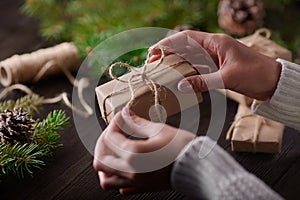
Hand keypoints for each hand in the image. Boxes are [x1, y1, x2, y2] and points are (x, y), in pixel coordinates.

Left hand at [93, 108, 194, 194]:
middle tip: (115, 132)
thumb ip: (138, 123)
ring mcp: (135, 181)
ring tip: (114, 151)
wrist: (198, 167)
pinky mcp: (142, 187)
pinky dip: (117, 177)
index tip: (123, 117)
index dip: (115, 123)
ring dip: (106, 163)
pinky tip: (126, 165)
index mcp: (133, 153)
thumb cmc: (182, 148)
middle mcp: (130, 170)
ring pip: (106, 178)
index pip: (110, 137)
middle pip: (100, 160)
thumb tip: (125, 115)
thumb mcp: (159, 129)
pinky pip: (121, 187)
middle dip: (104, 143)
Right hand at [149, 30, 281, 100]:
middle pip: (185, 48)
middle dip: (168, 54)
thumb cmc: (255, 74)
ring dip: (176, 64)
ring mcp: (214, 58)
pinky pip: (197, 69)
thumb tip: (181, 86)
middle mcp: (212, 48)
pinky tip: (178, 79)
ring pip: (190, 59)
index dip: (168, 43)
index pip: (186, 38)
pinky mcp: (217, 68)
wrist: (273, 82)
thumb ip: (203, 81)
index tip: (154, 51)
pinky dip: (187, 73)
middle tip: (152, 64)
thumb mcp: (228, 78)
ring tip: (161, 72)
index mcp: (215, 43)